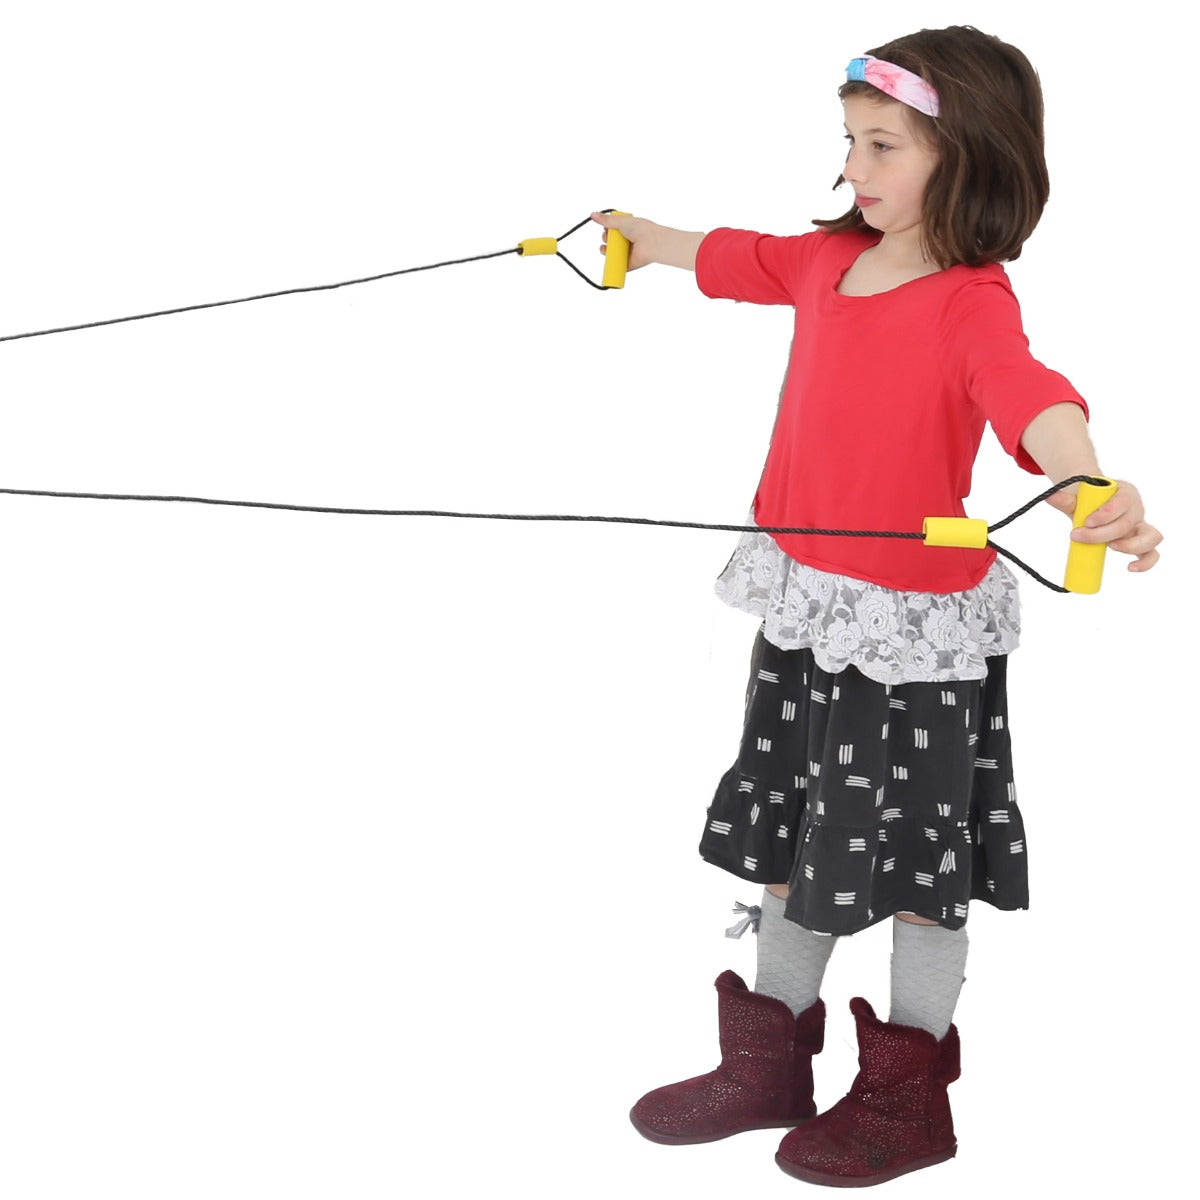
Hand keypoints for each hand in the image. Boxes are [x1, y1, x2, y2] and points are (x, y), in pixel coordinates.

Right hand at [589, 211, 658, 271]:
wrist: (651, 243)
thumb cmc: (641, 229)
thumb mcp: (621, 221)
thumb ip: (606, 219)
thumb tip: (593, 214)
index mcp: (628, 228)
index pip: (613, 229)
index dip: (607, 229)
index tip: (605, 229)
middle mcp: (628, 239)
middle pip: (611, 241)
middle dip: (606, 240)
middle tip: (607, 239)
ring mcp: (628, 252)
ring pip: (613, 253)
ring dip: (606, 251)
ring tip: (605, 250)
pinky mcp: (629, 263)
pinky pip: (618, 266)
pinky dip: (612, 265)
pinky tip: (608, 262)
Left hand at [1045, 478, 1161, 572]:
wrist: (1096, 505)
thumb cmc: (1090, 502)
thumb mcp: (1079, 499)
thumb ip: (1066, 499)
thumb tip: (1049, 497)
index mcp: (1125, 493)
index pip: (1121, 502)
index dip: (1105, 514)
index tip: (1086, 522)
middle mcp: (1136, 509)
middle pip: (1126, 524)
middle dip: (1101, 533)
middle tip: (1077, 536)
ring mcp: (1141, 527)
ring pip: (1151, 537)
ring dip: (1131, 545)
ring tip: (1110, 547)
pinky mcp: (1140, 542)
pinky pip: (1151, 554)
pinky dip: (1145, 562)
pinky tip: (1130, 568)